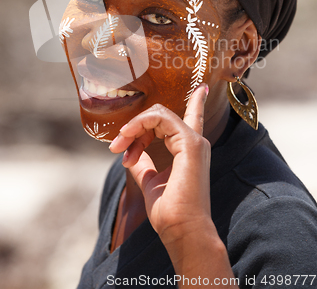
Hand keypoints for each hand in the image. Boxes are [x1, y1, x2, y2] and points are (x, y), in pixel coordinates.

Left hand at [108, 84, 211, 242]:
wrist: (181, 231)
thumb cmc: (169, 211)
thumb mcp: (150, 181)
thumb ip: (143, 163)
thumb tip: (132, 153)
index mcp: (188, 149)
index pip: (194, 116)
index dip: (196, 101)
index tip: (201, 88)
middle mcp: (194, 141)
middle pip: (159, 116)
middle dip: (134, 127)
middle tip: (117, 147)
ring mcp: (194, 140)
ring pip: (158, 114)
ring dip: (133, 127)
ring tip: (120, 147)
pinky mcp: (190, 143)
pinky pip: (160, 119)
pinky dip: (139, 126)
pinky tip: (128, 140)